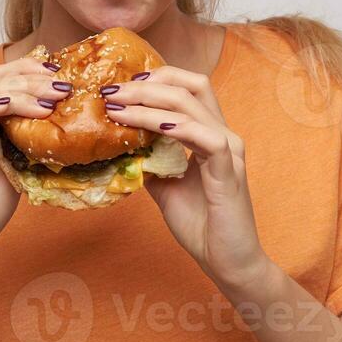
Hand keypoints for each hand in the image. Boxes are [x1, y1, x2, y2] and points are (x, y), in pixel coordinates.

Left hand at [99, 66, 270, 290]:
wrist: (228, 262)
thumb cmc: (202, 225)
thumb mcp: (165, 186)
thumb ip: (150, 162)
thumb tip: (121, 144)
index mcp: (210, 134)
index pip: (188, 88)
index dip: (155, 80)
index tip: (119, 88)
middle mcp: (223, 135)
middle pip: (192, 85)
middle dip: (148, 83)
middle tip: (112, 91)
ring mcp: (228, 150)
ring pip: (191, 106)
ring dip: (150, 102)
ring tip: (118, 106)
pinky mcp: (229, 170)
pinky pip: (204, 137)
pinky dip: (175, 127)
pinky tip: (151, 127)